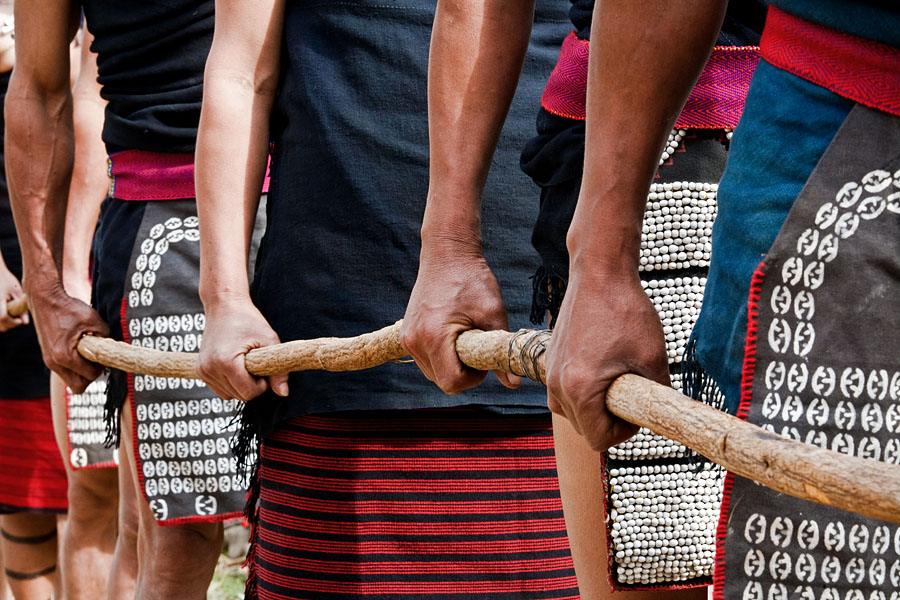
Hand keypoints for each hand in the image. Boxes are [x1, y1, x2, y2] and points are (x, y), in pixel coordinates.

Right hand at [0, 267, 27, 331]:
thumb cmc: (8, 281)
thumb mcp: (17, 292)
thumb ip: (21, 308)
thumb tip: (25, 323)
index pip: (3, 317)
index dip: (12, 322)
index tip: (20, 321)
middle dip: (10, 324)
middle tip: (18, 320)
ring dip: (5, 324)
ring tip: (14, 319)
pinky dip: (1, 322)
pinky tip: (8, 317)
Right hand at [25, 279, 108, 392]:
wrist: (45, 299)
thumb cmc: (68, 308)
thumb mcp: (94, 320)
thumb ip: (106, 336)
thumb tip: (111, 348)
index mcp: (64, 356)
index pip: (90, 375)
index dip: (101, 367)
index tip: (104, 355)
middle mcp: (54, 362)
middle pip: (78, 387)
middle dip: (91, 377)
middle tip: (97, 361)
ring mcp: (49, 361)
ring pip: (70, 380)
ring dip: (82, 372)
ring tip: (88, 354)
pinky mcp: (48, 356)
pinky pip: (64, 371)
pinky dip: (74, 366)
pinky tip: (79, 350)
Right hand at [198, 296, 287, 401]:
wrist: (224, 305)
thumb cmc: (248, 319)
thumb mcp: (269, 341)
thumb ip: (278, 371)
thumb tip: (284, 394)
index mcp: (225, 362)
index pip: (248, 393)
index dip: (262, 385)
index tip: (264, 368)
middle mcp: (209, 369)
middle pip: (239, 396)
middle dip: (252, 385)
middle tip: (256, 363)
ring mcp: (202, 370)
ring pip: (229, 395)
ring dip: (241, 384)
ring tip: (245, 362)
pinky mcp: (200, 370)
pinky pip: (220, 389)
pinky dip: (231, 383)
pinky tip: (236, 366)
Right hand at [401, 237, 519, 393]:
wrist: (446, 254)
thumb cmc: (472, 279)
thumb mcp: (493, 313)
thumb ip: (501, 351)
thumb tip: (515, 384)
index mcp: (433, 337)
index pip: (451, 383)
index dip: (473, 379)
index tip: (483, 358)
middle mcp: (414, 341)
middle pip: (442, 381)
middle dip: (463, 372)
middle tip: (477, 345)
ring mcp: (406, 338)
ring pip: (433, 373)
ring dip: (452, 364)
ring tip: (465, 337)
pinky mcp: (405, 335)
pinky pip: (426, 360)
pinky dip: (441, 356)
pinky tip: (453, 335)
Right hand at [545, 268, 667, 451]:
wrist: (599, 274)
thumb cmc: (625, 310)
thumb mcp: (653, 357)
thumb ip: (657, 393)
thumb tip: (662, 412)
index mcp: (580, 387)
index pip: (598, 439)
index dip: (624, 434)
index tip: (637, 413)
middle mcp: (557, 384)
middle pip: (583, 429)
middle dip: (609, 422)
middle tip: (631, 398)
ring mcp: (548, 372)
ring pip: (570, 413)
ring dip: (593, 409)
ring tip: (616, 384)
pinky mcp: (548, 360)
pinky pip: (561, 392)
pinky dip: (580, 392)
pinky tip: (602, 370)